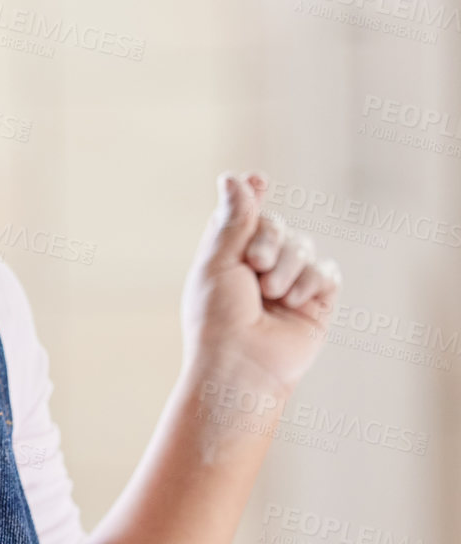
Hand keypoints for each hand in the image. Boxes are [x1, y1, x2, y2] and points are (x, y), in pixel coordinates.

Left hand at [179, 170, 341, 398]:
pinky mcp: (316, 302)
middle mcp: (259, 268)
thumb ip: (233, 220)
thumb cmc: (217, 318)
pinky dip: (309, 283)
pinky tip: (292, 302)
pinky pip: (326, 271)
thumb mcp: (217, 262)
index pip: (245, 216)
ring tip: (270, 294)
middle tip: (254, 264)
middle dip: (268, 238)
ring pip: (303, 246)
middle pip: (277, 224)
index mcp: (228, 257)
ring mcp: (289, 284)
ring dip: (286, 266)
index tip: (257, 180)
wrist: (241, 365)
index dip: (253, 195)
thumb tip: (234, 179)